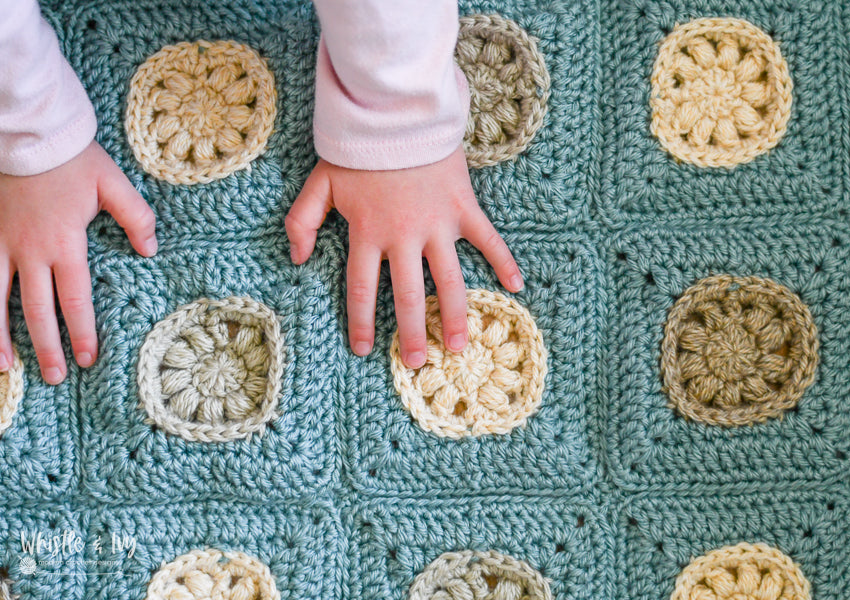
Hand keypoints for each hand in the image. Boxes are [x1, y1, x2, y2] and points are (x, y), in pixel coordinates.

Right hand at [0, 141, 157, 383]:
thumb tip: (151, 251)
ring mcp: (1, 244)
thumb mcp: (114, 184)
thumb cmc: (73, 158)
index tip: (87, 359)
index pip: (75, 298)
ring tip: (8, 369)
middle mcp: (29, 250)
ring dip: (0, 337)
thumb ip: (137, 218)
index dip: (81, 331)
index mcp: (65, 243)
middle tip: (56, 377)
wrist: (27, 132)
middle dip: (47, 346)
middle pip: (37, 309)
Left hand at [286, 145, 522, 367]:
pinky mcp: (463, 208)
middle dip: (412, 334)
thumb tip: (296, 259)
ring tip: (459, 346)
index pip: (363, 290)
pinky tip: (515, 288)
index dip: (362, 323)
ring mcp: (437, 225)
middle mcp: (403, 237)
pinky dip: (504, 262)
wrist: (397, 111)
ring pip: (449, 280)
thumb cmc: (358, 150)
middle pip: (409, 296)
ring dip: (455, 315)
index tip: (365, 350)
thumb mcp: (319, 183)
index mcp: (367, 234)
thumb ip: (301, 221)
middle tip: (417, 363)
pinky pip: (487, 239)